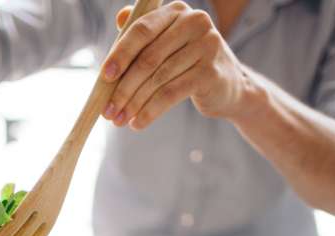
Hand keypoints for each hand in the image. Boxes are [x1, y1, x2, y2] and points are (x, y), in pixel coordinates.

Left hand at [101, 2, 253, 129]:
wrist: (229, 88)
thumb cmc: (189, 65)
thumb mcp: (168, 45)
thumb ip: (146, 34)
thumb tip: (120, 17)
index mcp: (177, 11)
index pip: (142, 30)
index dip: (120, 54)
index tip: (104, 77)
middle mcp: (194, 22)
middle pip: (148, 59)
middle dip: (123, 88)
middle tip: (108, 110)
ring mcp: (206, 46)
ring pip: (157, 80)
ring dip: (134, 104)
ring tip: (119, 121)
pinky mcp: (210, 73)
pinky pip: (171, 94)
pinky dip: (150, 112)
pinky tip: (137, 124)